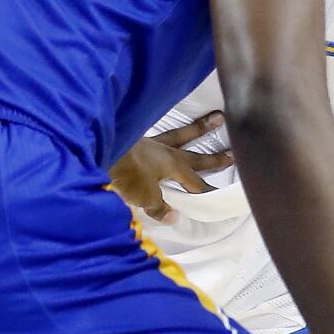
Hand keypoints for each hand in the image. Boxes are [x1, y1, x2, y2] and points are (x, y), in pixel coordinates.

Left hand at [106, 111, 233, 223]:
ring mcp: (150, 142)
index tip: (221, 195)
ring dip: (198, 129)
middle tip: (233, 152)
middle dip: (214, 157)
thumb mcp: (144, 197)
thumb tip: (173, 216)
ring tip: (217, 117)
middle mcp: (165, 151)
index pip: (195, 181)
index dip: (207, 190)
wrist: (99, 150)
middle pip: (194, 154)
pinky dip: (167, 132)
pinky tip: (166, 131)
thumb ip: (159, 206)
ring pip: (180, 135)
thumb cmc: (127, 174)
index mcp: (172, 165)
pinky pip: (157, 133)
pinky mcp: (135, 139)